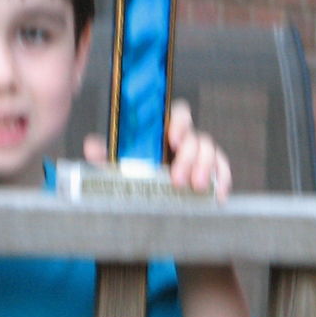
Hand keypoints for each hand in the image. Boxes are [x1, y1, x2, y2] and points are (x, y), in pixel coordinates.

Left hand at [81, 99, 231, 200]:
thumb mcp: (116, 167)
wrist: (147, 202)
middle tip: (178, 180)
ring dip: (205, 168)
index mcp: (164, 131)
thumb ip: (105, 156)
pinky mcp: (211, 172)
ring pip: (211, 150)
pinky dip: (222, 180)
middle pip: (196, 136)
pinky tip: (217, 195)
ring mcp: (199, 156)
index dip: (179, 123)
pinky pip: (222, 169)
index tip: (172, 139)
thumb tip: (92, 146)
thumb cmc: (133, 177)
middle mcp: (184, 140)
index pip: (178, 114)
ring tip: (195, 188)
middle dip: (189, 156)